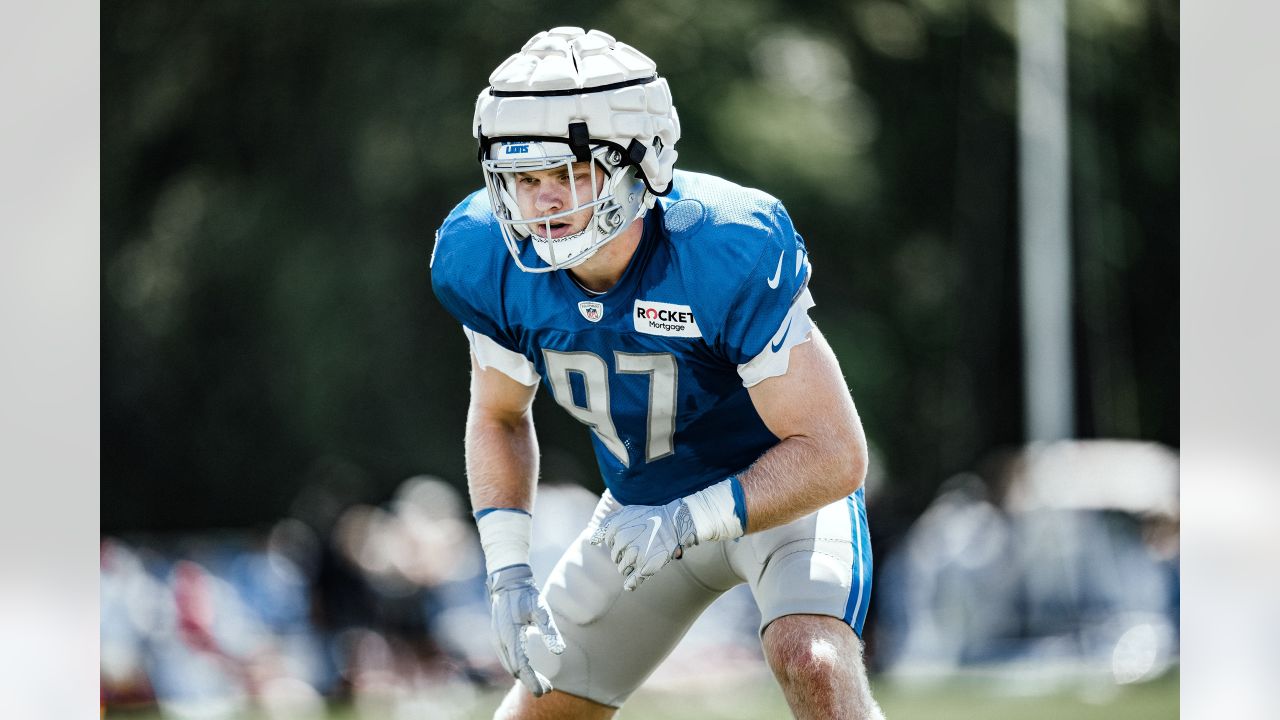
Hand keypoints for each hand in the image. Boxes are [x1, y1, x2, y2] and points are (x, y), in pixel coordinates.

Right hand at [487, 564, 565, 696]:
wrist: (507, 581)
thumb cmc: (526, 594)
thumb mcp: (541, 610)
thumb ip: (549, 631)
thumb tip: (559, 651)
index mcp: (511, 635)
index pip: (522, 665)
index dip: (532, 680)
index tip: (543, 691)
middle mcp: (501, 640)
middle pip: (515, 669)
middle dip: (530, 681)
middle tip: (548, 689)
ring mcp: (497, 640)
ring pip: (510, 666)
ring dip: (524, 676)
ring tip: (541, 682)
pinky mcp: (498, 637)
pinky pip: (507, 658)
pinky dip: (517, 667)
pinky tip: (528, 670)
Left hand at [589, 498, 696, 590]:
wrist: (674, 523)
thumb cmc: (650, 518)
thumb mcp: (626, 513)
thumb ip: (606, 525)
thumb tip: (591, 541)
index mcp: (615, 528)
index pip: (609, 543)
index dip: (620, 541)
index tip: (632, 536)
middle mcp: (622, 541)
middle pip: (615, 557)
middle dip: (624, 554)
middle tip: (640, 545)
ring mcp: (633, 555)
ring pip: (622, 569)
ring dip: (630, 565)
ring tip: (644, 554)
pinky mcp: (645, 567)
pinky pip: (632, 581)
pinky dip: (630, 584)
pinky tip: (629, 585)